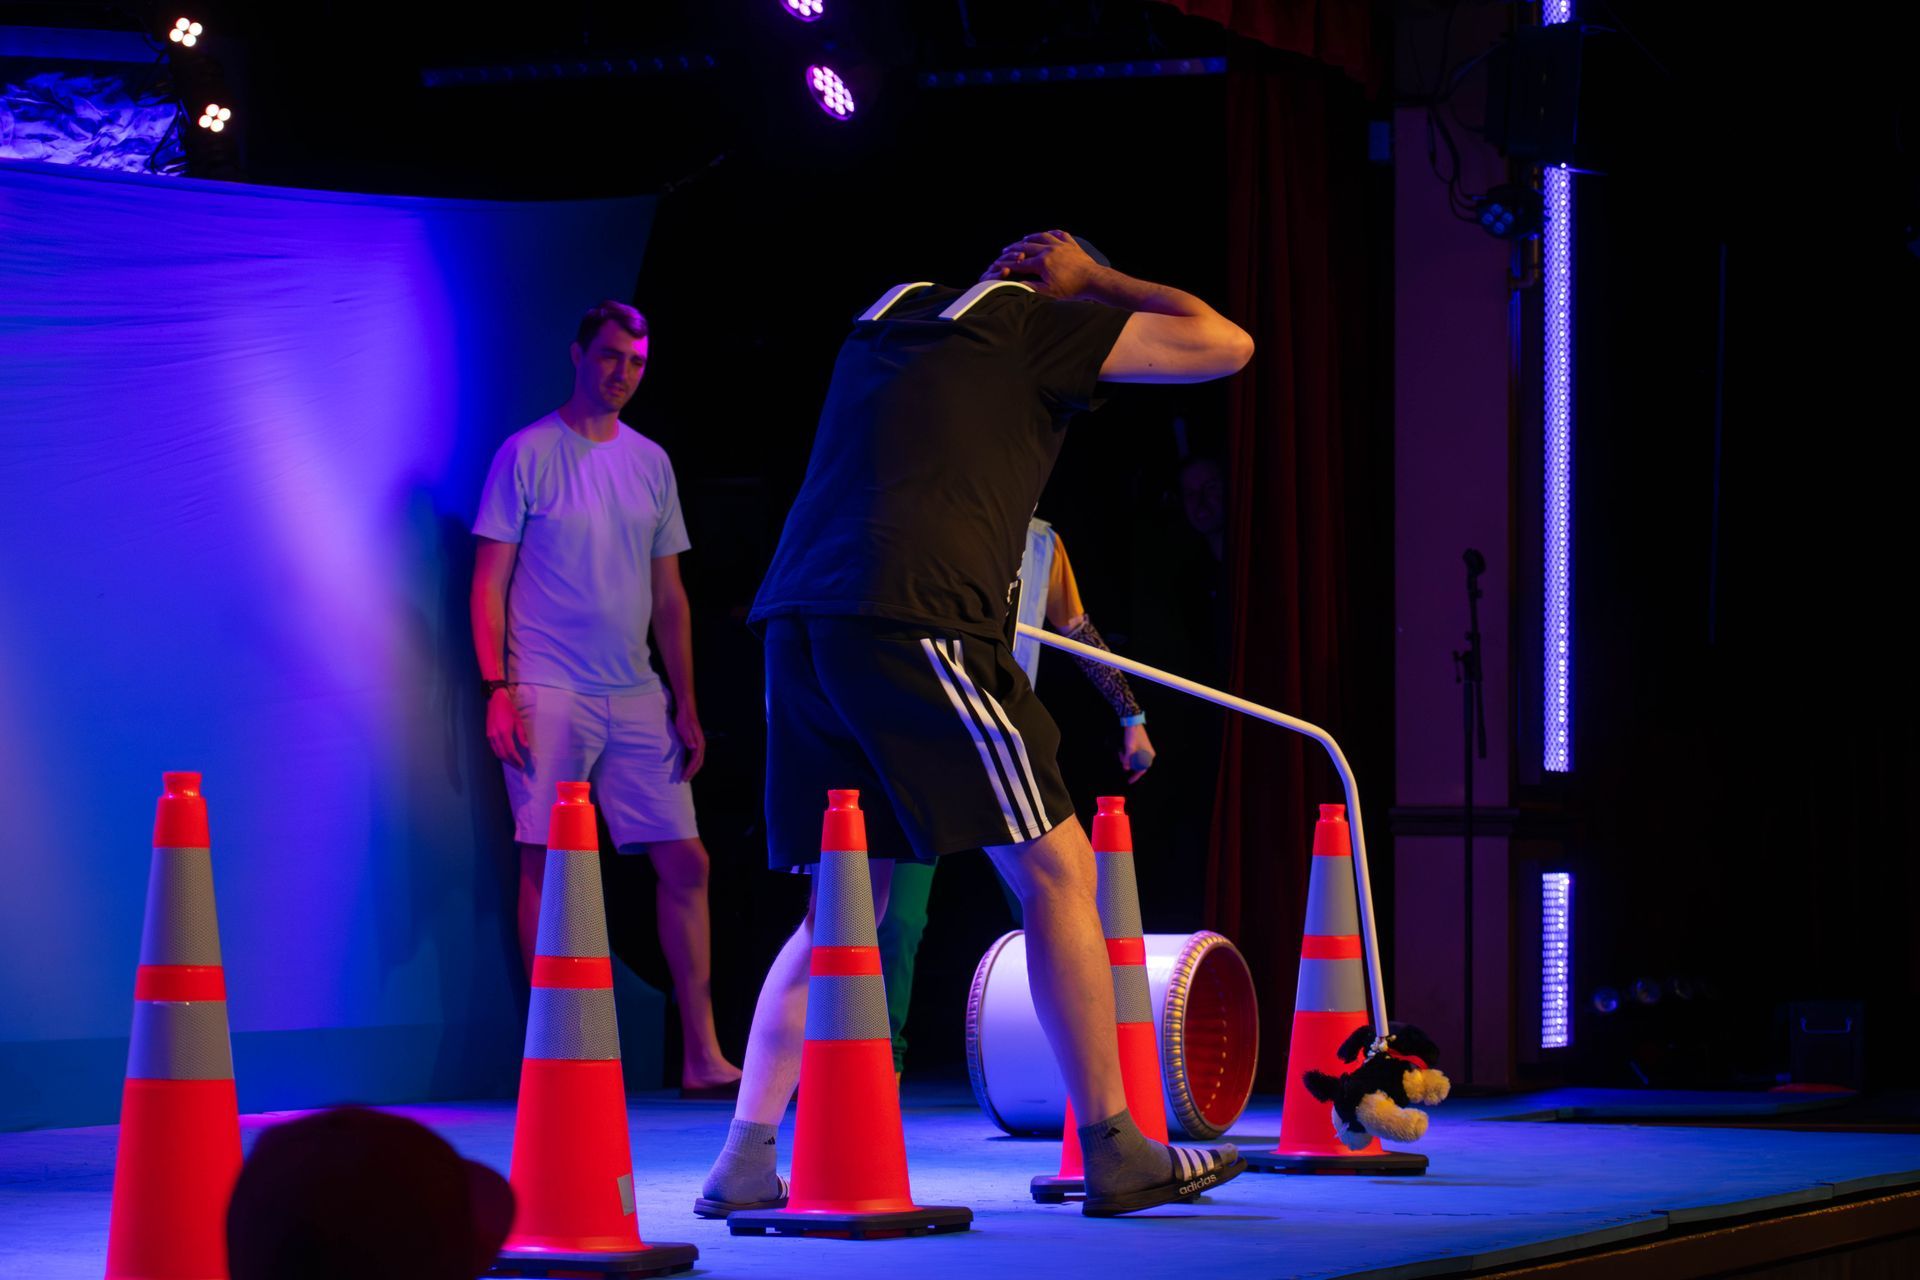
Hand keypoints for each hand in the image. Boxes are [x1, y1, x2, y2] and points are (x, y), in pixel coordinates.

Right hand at [486, 688, 529, 766]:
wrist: (496, 701)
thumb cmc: (509, 709)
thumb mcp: (518, 721)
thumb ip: (522, 735)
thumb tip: (526, 747)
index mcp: (504, 732)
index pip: (510, 751)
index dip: (516, 759)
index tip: (522, 765)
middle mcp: (495, 736)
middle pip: (503, 754)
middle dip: (511, 763)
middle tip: (519, 768)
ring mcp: (490, 736)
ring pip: (497, 753)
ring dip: (505, 760)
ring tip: (513, 764)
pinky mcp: (488, 735)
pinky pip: (494, 748)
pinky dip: (500, 755)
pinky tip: (506, 756)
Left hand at [674, 701, 706, 782]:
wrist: (686, 710)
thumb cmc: (684, 719)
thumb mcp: (685, 728)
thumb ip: (689, 738)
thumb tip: (693, 748)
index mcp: (699, 743)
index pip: (696, 761)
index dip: (690, 770)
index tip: (684, 777)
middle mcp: (700, 744)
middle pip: (698, 763)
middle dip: (692, 772)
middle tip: (684, 780)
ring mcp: (698, 744)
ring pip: (697, 760)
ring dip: (692, 769)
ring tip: (685, 776)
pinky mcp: (694, 742)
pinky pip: (694, 756)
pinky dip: (690, 763)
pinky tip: (685, 765)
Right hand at [981, 230, 1104, 299]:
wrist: (1094, 280)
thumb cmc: (1072, 289)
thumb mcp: (1049, 292)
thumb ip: (1032, 287)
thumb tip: (1016, 285)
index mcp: (1042, 263)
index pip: (1020, 263)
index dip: (1007, 264)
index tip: (998, 264)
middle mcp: (1049, 250)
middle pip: (1027, 247)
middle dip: (1014, 249)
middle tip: (1005, 250)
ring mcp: (1061, 245)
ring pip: (1041, 237)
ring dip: (1030, 237)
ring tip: (1023, 239)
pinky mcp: (1071, 244)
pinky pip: (1059, 234)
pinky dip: (1051, 233)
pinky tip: (1046, 233)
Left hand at [1119, 724, 1155, 783]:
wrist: (1133, 723)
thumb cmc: (1132, 737)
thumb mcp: (1129, 749)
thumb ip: (1127, 761)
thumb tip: (1126, 769)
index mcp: (1149, 756)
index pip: (1142, 770)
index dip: (1135, 776)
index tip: (1129, 782)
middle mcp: (1149, 754)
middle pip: (1138, 764)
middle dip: (1128, 763)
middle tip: (1120, 757)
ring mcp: (1145, 750)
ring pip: (1135, 759)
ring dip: (1127, 758)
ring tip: (1121, 752)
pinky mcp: (1141, 746)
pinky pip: (1135, 754)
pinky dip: (1128, 754)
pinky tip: (1123, 750)